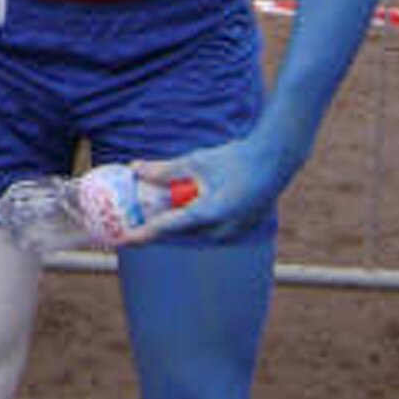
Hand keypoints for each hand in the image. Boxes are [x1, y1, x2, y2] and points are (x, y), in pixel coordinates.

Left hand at [126, 136, 291, 243]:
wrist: (274, 162)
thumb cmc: (235, 159)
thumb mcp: (195, 161)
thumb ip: (164, 169)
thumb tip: (134, 169)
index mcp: (210, 213)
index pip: (168, 227)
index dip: (143, 234)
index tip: (123, 240)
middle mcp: (220, 231)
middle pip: (178, 234)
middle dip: (155, 228)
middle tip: (131, 221)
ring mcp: (231, 236)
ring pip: (192, 234)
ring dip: (174, 225)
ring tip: (151, 215)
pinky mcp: (237, 234)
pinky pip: (206, 232)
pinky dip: (191, 223)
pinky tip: (180, 209)